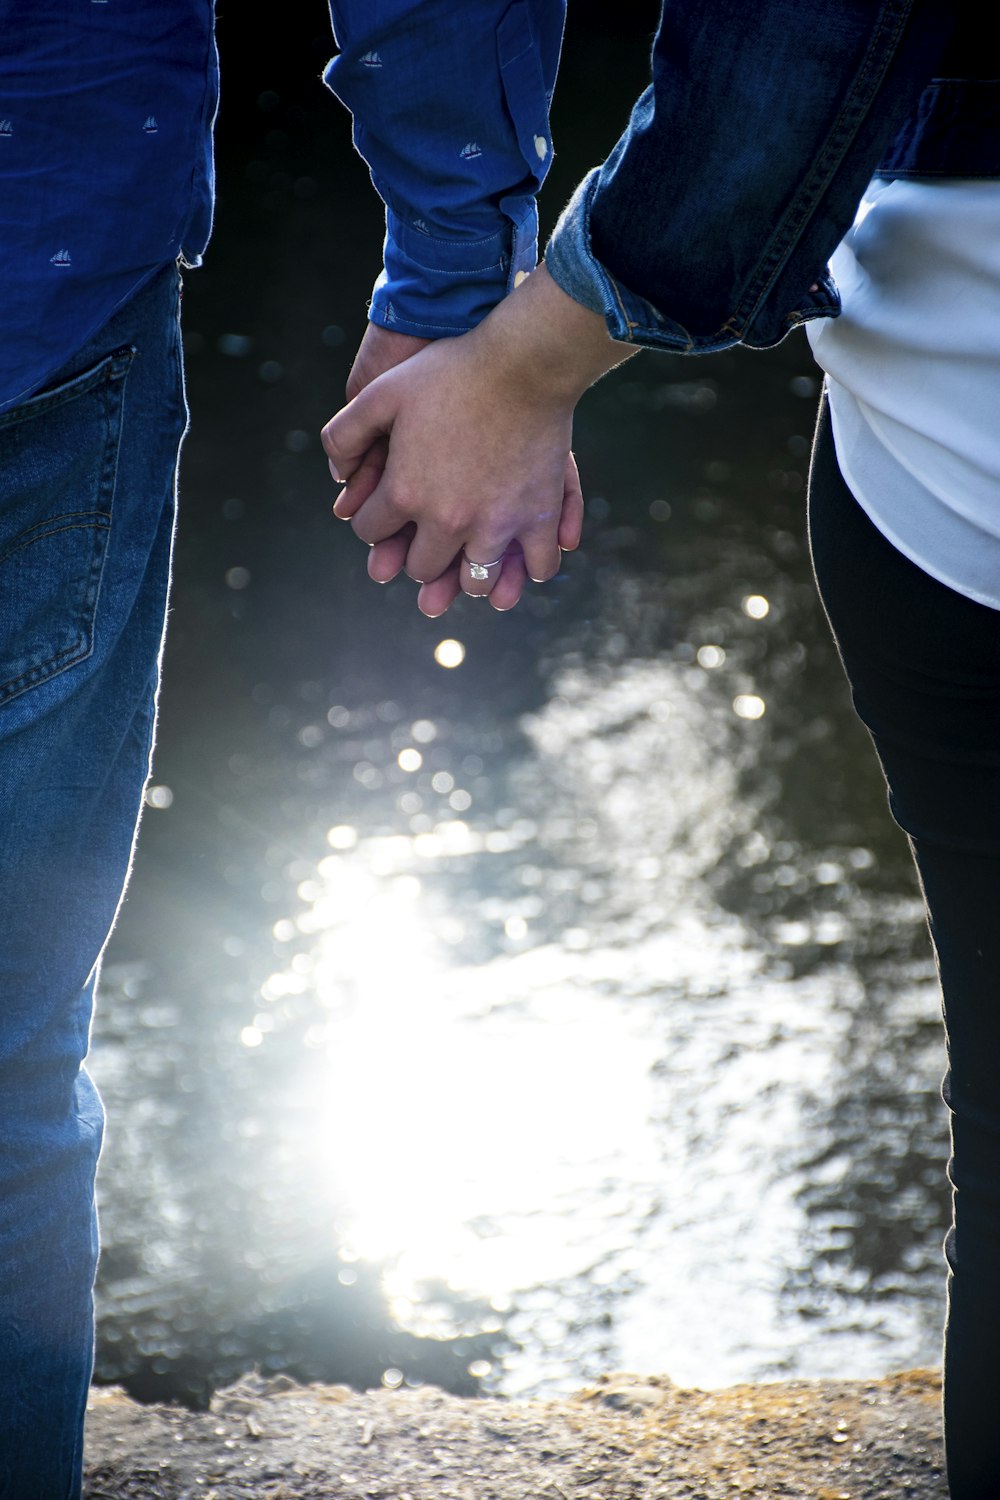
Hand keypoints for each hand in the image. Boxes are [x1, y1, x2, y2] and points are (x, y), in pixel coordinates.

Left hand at [341, 322, 576, 613]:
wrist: (524, 361)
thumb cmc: (450, 371)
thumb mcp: (381, 391)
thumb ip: (344, 433)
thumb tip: (336, 477)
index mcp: (404, 492)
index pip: (371, 532)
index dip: (373, 521)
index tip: (385, 513)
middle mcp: (446, 520)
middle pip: (421, 568)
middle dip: (417, 554)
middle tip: (426, 539)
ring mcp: (495, 524)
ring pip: (475, 581)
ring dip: (468, 573)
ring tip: (469, 555)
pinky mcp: (538, 520)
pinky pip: (537, 569)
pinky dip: (529, 569)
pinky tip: (520, 558)